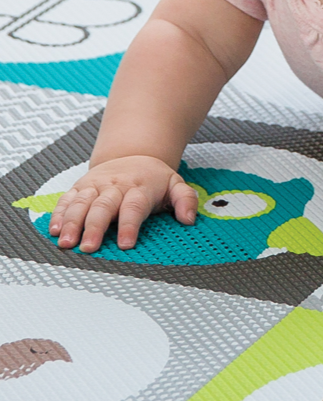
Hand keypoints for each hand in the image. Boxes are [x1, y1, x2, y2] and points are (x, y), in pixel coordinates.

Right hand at [48, 155, 196, 253]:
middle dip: (94, 227)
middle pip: (103, 206)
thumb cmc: (154, 178)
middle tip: (89, 248)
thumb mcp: (176, 184)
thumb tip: (189, 219)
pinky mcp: (80, 186)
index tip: (126, 244)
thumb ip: (186, 200)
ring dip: (72, 223)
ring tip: (67, 243)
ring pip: (82, 202)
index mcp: (140, 187)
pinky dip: (59, 213)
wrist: (134, 153)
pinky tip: (55, 230)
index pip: (134, 207)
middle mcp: (116, 185)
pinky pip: (67, 199)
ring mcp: (96, 185)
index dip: (129, 226)